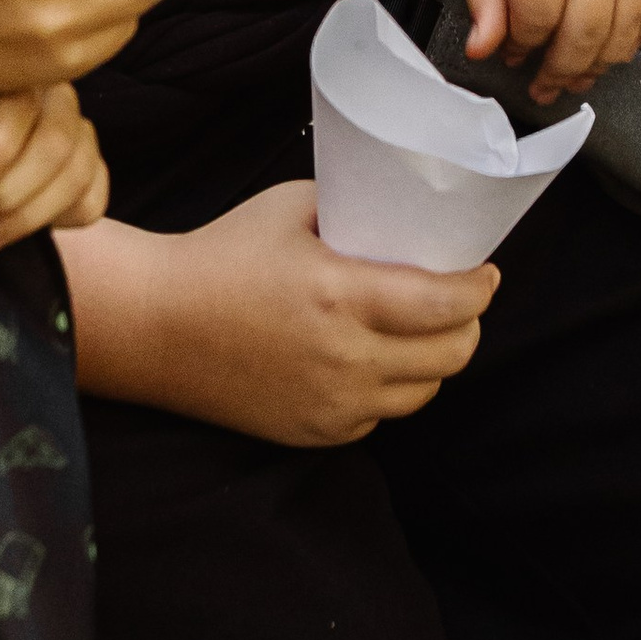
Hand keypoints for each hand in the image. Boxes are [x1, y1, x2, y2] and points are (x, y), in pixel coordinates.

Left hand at [0, 84, 109, 247]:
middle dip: (9, 191)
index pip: (20, 104)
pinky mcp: (87, 172)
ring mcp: (75, 134)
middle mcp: (50, 97)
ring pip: (77, 172)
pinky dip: (64, 218)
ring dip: (29, 214)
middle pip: (57, 142)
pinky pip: (94, 197)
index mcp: (7, 73)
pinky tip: (23, 234)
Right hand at [99, 182, 496, 445]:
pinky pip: (380, 415)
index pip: (447, 305)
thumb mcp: (292, 207)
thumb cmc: (222, 255)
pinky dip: (389, 388)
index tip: (485, 272)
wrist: (155, 325)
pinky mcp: (315, 432)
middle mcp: (343, 358)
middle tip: (459, 301)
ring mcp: (331, 403)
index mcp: (340, 295)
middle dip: (467, 325)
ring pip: (424, 392)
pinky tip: (372, 360)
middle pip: (451, 355)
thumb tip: (409, 210)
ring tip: (421, 331)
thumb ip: (355, 208)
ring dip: (433, 360)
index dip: (480, 289)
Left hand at [460, 0, 640, 104]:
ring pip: (630, 26)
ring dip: (603, 59)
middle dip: (562, 70)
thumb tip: (486, 53)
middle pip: (587, 32)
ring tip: (579, 70)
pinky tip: (617, 35)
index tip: (511, 57)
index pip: (537, 21)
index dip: (522, 50)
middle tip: (546, 84)